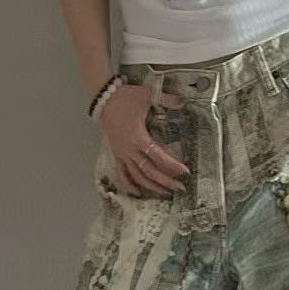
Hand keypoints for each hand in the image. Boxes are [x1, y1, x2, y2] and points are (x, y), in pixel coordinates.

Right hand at [99, 84, 190, 198]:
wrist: (103, 98)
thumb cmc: (125, 98)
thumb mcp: (147, 95)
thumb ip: (167, 99)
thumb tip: (183, 101)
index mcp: (138, 138)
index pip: (159, 157)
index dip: (173, 166)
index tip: (185, 172)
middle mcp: (129, 150)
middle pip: (149, 172)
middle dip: (166, 181)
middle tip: (180, 188)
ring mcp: (122, 154)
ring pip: (137, 176)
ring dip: (151, 186)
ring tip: (166, 193)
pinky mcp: (116, 154)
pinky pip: (122, 174)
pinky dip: (129, 185)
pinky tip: (138, 193)